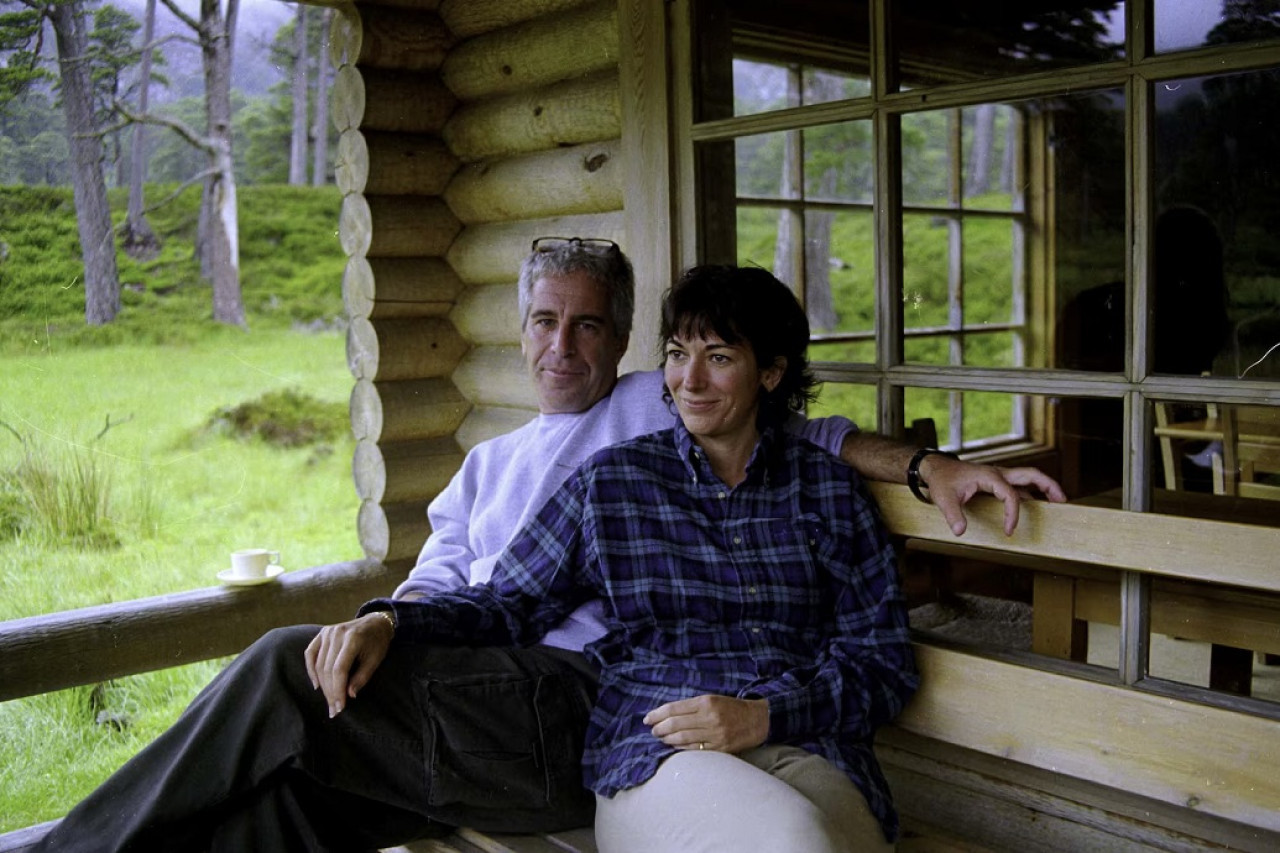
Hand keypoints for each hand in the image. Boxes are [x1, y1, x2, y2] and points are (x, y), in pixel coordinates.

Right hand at [303, 613, 394, 717]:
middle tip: (334, 710)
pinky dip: (311, 670)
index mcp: (353, 638)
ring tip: (328, 701)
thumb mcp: (376, 660)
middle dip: (330, 692)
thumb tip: (349, 695)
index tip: (340, 707)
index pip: (339, 669)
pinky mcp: (322, 633)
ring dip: (322, 685)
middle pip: (327, 669)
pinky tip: (316, 684)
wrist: (375, 622)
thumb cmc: (378, 642)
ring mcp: (327, 632)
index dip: (338, 690)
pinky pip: (310, 653)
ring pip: (318, 664)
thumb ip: (362, 677)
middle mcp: (337, 633)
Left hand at [643, 694, 768, 753]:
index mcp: (706, 702)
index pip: (674, 708)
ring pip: (683, 738)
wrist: (757, 721)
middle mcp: (709, 717)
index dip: (657, 714)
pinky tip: (674, 746)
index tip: (647, 719)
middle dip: (659, 728)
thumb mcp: (712, 699)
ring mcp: (715, 734)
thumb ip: (691, 706)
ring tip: (661, 738)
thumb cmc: (731, 708)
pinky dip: (681, 748)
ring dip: (667, 739)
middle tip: (653, 731)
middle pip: (675, 724)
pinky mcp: (720, 748)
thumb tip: (666, 715)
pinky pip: (694, 750)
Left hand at [922, 455, 1066, 536]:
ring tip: (1058, 503)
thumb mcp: (944, 498)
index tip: (1009, 531)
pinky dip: (1031, 495)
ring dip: (1044, 489)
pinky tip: (1036, 507)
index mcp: (989, 476)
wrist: (936, 469)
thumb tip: (960, 532)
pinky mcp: (997, 482)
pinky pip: (1019, 487)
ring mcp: (999, 477)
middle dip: (1049, 486)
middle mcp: (998, 473)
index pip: (1010, 495)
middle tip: (1063, 501)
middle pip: (1031, 475)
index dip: (1012, 514)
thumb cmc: (942, 480)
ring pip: (1028, 479)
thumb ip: (953, 515)